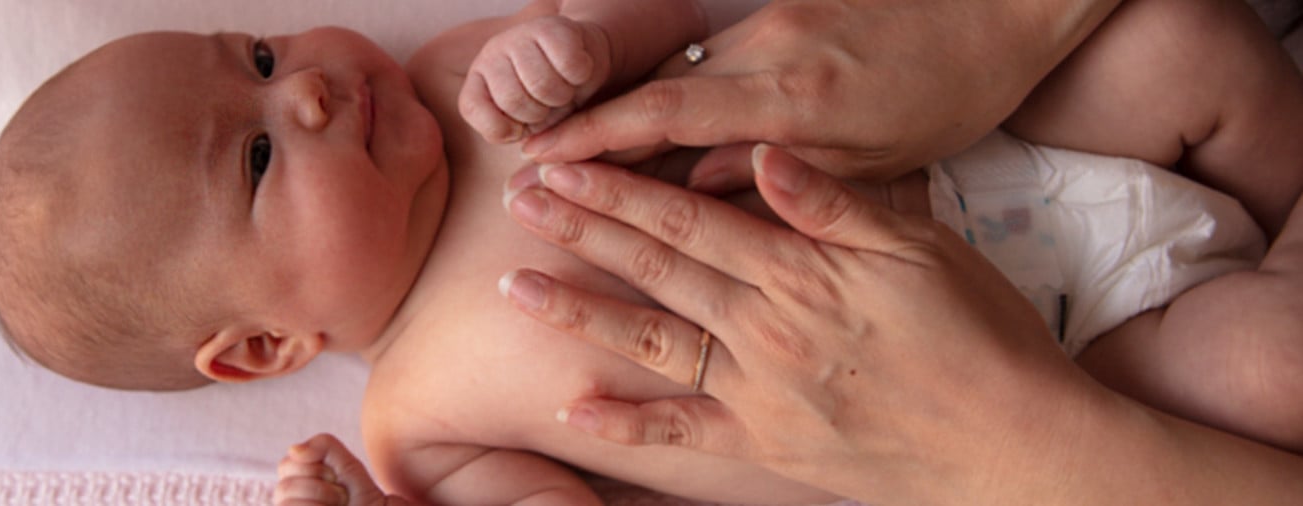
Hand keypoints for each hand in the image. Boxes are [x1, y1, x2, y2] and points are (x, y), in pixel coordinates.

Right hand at [275, 434, 409, 505]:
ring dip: (322, 501)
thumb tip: (294, 449)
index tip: (336, 478)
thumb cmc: (365, 500)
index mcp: (296, 484)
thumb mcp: (348, 466)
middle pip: (285, 487)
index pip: (286, 465)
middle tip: (341, 497)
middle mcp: (289, 502)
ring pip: (287, 504)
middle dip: (321, 489)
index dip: (315, 468)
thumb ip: (324, 447)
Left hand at [460, 15, 610, 143]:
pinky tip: (576, 73)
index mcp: (478, 84)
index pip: (473, 110)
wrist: (584, 59)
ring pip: (541, 83)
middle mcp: (491, 56)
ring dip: (562, 95)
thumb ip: (525, 142)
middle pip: (512, 100)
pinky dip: (578, 76)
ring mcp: (518, 37)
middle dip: (540, 113)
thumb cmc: (554, 101)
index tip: (523, 129)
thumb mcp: (534, 128)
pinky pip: (567, 64)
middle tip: (549, 106)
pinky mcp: (550, 27)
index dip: (504, 128)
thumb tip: (528, 153)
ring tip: (563, 90)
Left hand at [497, 145, 1121, 501]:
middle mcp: (764, 328)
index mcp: (798, 271)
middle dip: (582, 230)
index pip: (687, 218)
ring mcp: (758, 390)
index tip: (565, 166)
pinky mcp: (765, 443)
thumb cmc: (981, 337)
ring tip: (516, 287)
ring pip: (650, 341)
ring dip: (579, 312)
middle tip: (520, 201)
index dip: (619, 190)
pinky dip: (627, 424)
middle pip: (653, 268)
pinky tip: (574, 410)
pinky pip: (683, 431)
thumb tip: (763, 154)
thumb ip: (834, 203)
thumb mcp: (920, 247)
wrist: (1014, 443)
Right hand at [520, 0, 1121, 184]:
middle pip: (655, 88)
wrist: (1003, 3)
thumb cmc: (952, 90)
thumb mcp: (875, 158)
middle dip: (591, 124)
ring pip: (684, 69)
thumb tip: (693, 190)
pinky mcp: (786, 6)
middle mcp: (767, 48)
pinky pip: (717, 54)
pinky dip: (683, 88)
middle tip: (535, 160)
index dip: (594, 138)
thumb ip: (778, 178)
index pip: (662, 115)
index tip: (542, 159)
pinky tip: (661, 114)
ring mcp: (773, 20)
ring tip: (581, 145)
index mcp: (788, 95)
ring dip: (632, 106)